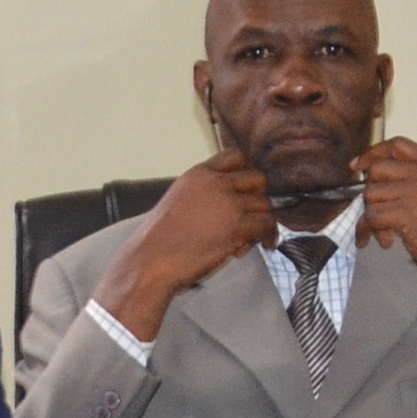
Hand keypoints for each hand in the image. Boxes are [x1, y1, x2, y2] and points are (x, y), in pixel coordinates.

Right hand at [90, 150, 276, 342]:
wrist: (150, 261)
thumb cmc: (160, 239)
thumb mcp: (179, 201)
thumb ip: (204, 194)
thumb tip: (232, 201)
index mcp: (198, 174)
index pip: (236, 156)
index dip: (247, 172)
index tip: (247, 191)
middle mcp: (215, 183)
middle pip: (258, 178)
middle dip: (259, 197)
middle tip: (253, 216)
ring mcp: (228, 203)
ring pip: (266, 204)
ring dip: (263, 222)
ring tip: (251, 238)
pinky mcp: (237, 226)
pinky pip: (267, 224)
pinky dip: (267, 236)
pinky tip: (257, 247)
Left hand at [352, 137, 416, 327]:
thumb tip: (377, 182)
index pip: (398, 145)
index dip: (373, 153)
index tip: (357, 166)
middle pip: (378, 169)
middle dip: (370, 191)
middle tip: (376, 212)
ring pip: (371, 194)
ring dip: (371, 217)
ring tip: (385, 234)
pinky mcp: (408, 214)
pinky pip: (373, 216)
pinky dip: (373, 231)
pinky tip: (388, 242)